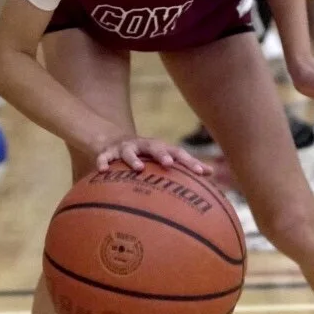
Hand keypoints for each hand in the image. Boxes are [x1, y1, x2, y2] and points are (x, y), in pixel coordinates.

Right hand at [94, 134, 209, 175]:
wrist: (112, 139)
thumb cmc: (145, 154)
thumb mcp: (162, 158)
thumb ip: (185, 165)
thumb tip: (212, 173)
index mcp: (160, 149)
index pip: (178, 153)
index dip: (190, 162)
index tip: (202, 173)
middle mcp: (143, 145)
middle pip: (155, 147)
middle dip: (162, 155)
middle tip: (170, 164)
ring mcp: (125, 147)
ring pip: (129, 151)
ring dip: (133, 159)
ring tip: (138, 168)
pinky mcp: (107, 152)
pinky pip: (104, 157)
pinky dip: (102, 162)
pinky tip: (101, 171)